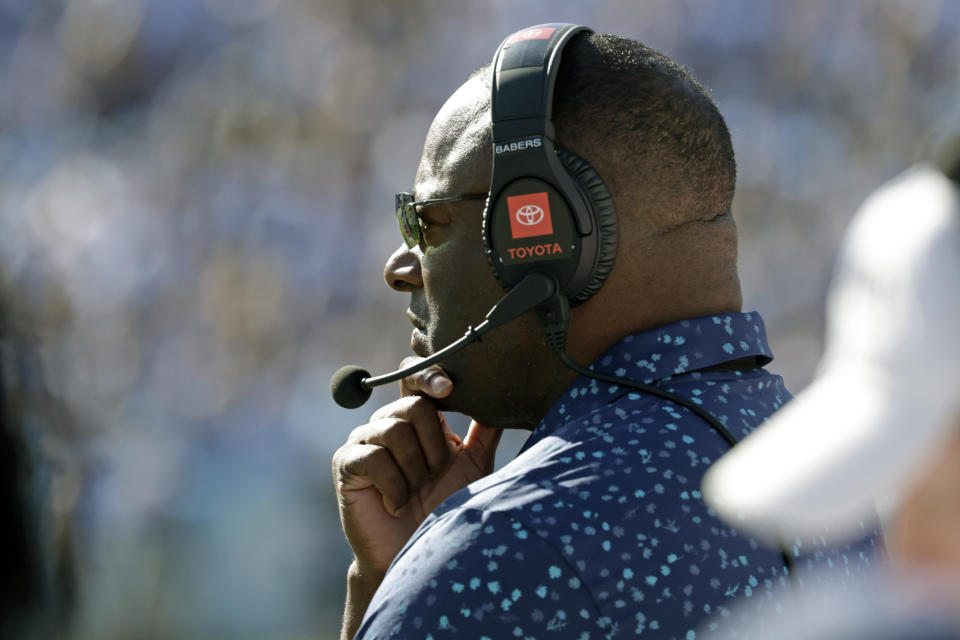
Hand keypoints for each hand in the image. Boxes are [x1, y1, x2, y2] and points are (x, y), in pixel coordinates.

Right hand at [332, 358, 502, 579]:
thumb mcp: (473, 464)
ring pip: (394, 430)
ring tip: (415, 492)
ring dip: (414, 469)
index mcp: (416, 416)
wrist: (417, 553)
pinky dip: (394, 486)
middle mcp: (388, 421)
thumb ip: (484, 430)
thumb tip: (502, 394)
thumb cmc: (447, 507)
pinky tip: (396, 505)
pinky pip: (373, 457)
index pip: (416, 376)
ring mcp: (363, 440)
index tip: (449, 389)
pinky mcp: (345, 463)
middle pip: (413, 405)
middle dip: (433, 447)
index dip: (429, 375)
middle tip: (432, 476)